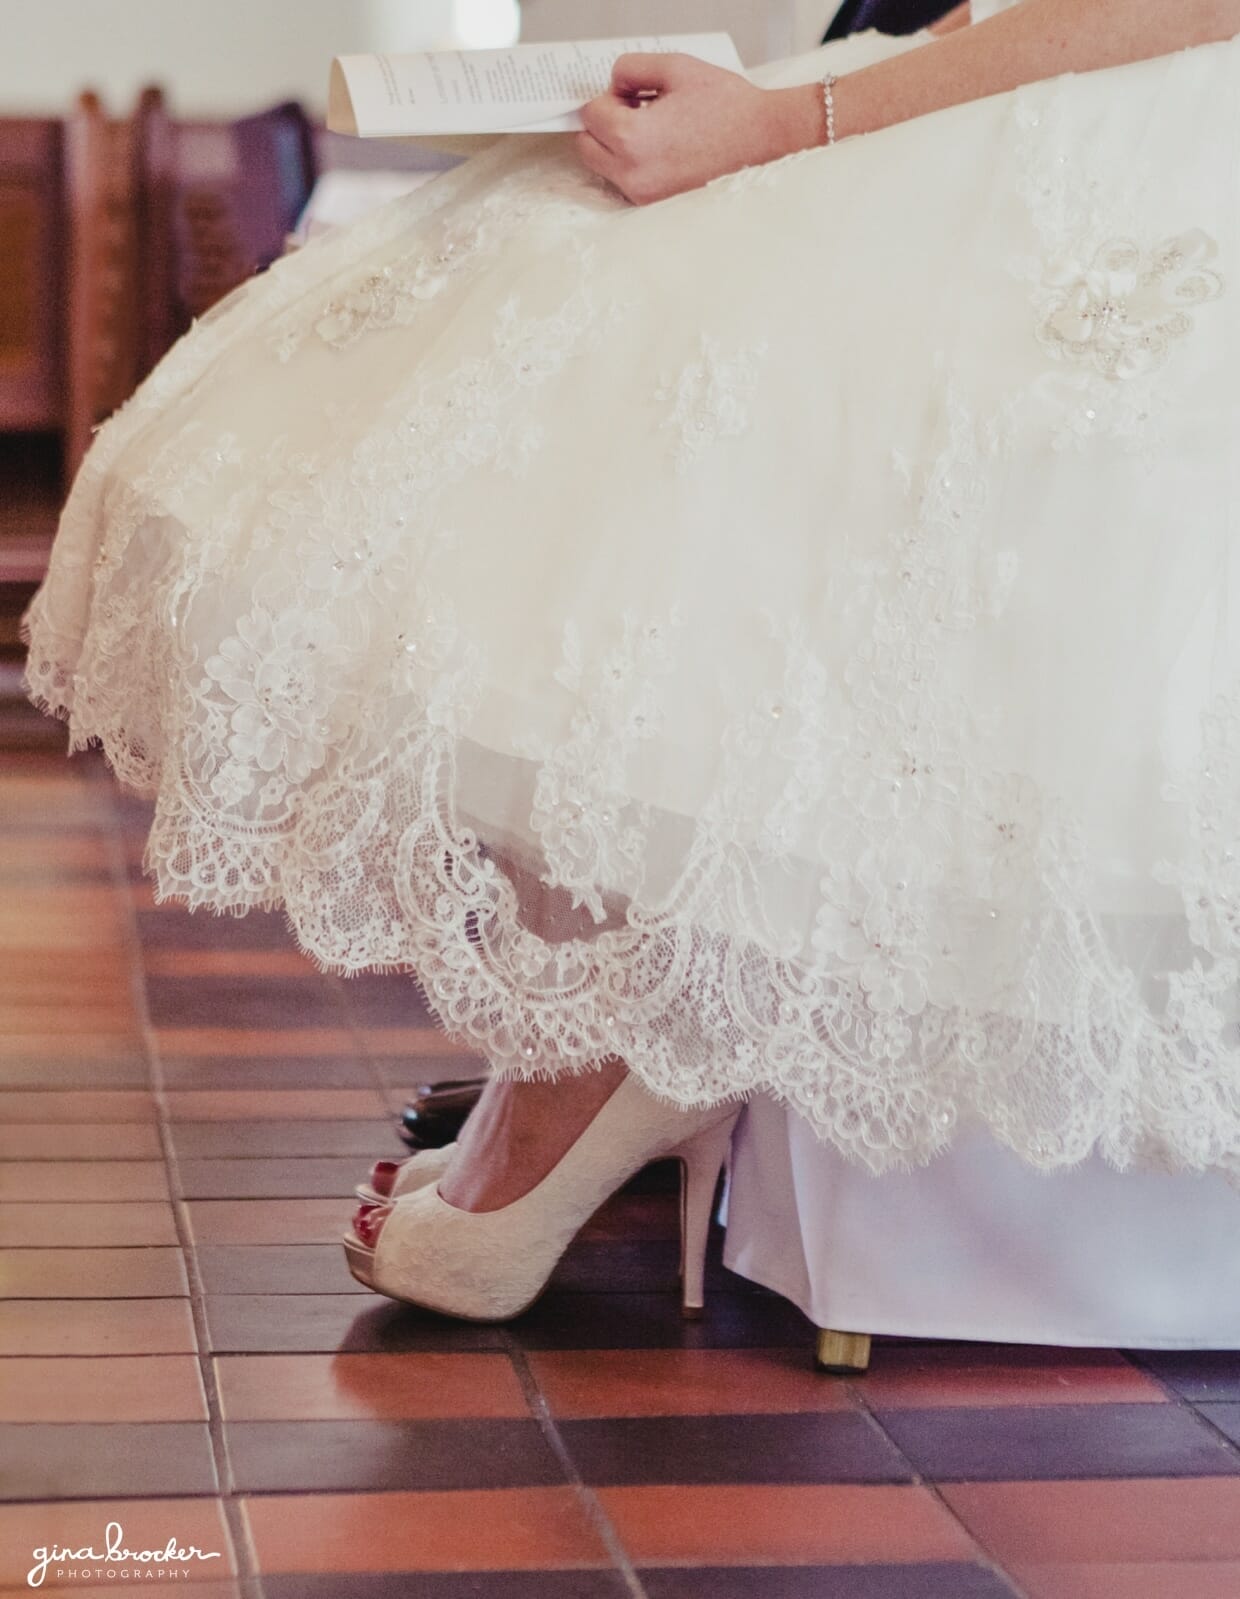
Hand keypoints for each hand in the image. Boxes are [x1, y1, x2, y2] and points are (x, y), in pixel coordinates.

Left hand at [577, 54, 823, 205]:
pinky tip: (666, 150)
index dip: (609, 96)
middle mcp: (632, 174)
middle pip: (587, 147)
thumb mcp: (676, 68)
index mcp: (631, 138)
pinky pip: (628, 183)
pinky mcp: (657, 207)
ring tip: (657, 130)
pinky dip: (635, 165)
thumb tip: (613, 84)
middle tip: (636, 110)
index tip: (632, 93)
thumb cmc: (728, 106)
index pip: (590, 114)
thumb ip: (631, 69)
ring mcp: (644, 196)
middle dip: (604, 125)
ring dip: (618, 146)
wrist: (766, 142)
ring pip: (605, 168)